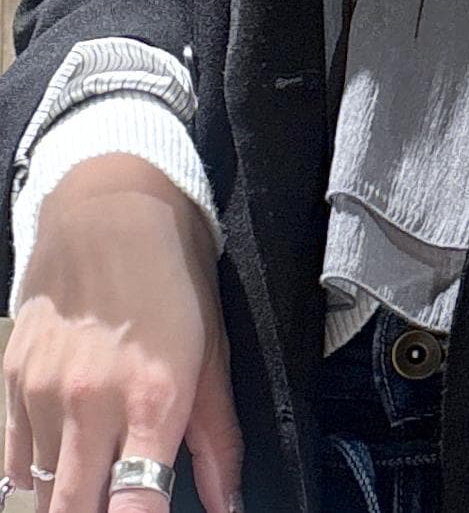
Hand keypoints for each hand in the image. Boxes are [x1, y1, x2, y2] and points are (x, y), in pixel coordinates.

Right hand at [3, 155, 241, 512]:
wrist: (110, 206)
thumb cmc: (173, 275)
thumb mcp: (213, 350)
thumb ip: (218, 438)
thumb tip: (228, 504)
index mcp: (153, 399)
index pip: (134, 511)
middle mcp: (92, 405)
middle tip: (120, 504)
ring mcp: (44, 394)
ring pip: (39, 495)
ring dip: (67, 502)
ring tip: (96, 485)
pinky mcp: (13, 380)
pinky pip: (13, 462)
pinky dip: (34, 479)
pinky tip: (61, 468)